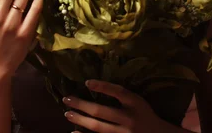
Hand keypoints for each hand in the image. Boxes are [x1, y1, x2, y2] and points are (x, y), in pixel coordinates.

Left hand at [63, 80, 179, 132]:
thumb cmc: (144, 115)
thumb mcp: (138, 102)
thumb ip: (122, 96)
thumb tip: (94, 85)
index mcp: (135, 104)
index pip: (118, 92)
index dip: (103, 86)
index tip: (87, 82)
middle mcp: (129, 119)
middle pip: (102, 111)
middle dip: (82, 105)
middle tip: (67, 99)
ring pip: (98, 127)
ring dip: (80, 120)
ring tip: (68, 114)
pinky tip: (74, 132)